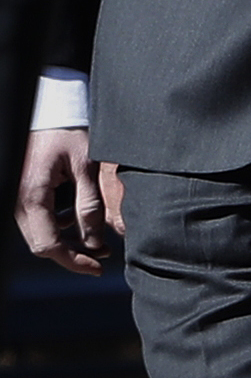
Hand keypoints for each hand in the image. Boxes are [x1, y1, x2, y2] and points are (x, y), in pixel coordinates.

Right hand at [16, 125, 116, 273]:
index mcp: (32, 197)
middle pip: (43, 244)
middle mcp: (20, 202)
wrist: (49, 109)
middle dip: (74, 254)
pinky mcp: (26, 194)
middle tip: (102, 257)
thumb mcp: (85, 166)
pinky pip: (41, 220)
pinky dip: (61, 226)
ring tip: (99, 241)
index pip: (48, 245)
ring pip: (42, 234)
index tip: (97, 268)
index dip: (74, 261)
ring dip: (69, 241)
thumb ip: (90, 205)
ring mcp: (20, 199)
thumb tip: (95, 241)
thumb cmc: (66, 131)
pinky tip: (82, 222)